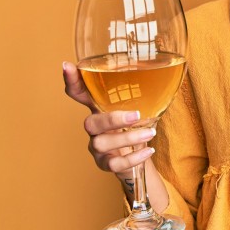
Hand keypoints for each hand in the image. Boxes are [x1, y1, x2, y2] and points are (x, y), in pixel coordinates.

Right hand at [62, 61, 156, 176]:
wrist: (139, 155)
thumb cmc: (134, 126)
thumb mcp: (136, 106)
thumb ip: (140, 91)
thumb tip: (162, 68)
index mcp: (99, 108)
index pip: (79, 93)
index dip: (72, 81)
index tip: (67, 66)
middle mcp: (94, 128)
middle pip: (90, 123)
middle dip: (112, 119)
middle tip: (137, 115)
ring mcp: (97, 147)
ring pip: (102, 144)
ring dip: (128, 137)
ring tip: (150, 133)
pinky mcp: (106, 164)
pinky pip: (114, 164)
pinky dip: (133, 157)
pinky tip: (148, 150)